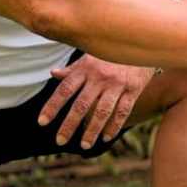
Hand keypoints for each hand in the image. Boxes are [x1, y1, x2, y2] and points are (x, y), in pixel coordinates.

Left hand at [37, 54, 157, 148]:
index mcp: (86, 68)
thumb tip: (53, 73)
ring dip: (92, 130)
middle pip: (81, 104)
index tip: (42, 122)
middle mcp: (100, 76)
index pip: (65, 90)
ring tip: (84, 145)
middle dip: (69, 124)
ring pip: (102, 111)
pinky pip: (123, 111)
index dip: (52, 106)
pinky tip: (106, 137)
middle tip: (59, 141)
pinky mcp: (134, 89)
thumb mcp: (91, 56)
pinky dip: (114, 126)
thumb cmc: (112, 53)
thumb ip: (73, 69)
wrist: (144, 41)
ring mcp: (117, 84)